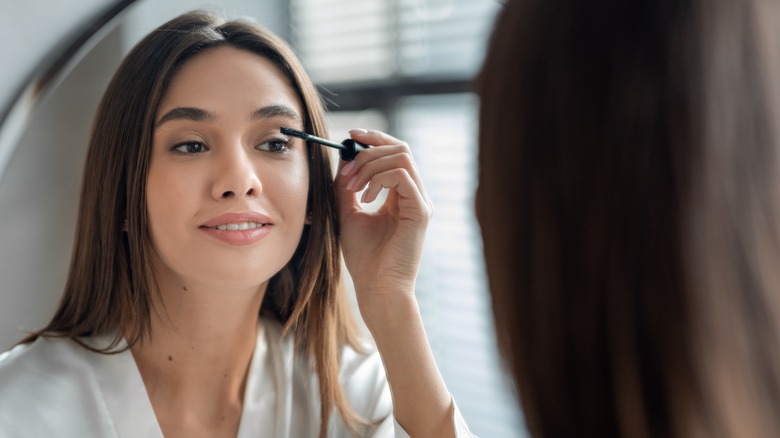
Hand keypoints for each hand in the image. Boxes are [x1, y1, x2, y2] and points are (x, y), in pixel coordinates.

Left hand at [334, 129, 432, 319]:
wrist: (377, 289)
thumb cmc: (365, 259)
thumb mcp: (348, 213)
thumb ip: (347, 187)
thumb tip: (343, 159)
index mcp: (401, 195)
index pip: (395, 153)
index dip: (374, 139)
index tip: (350, 136)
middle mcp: (414, 195)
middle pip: (400, 148)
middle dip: (369, 151)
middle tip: (346, 168)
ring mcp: (420, 203)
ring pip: (402, 158)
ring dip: (370, 165)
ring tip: (353, 187)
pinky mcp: (421, 212)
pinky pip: (402, 177)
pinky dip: (379, 180)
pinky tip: (365, 199)